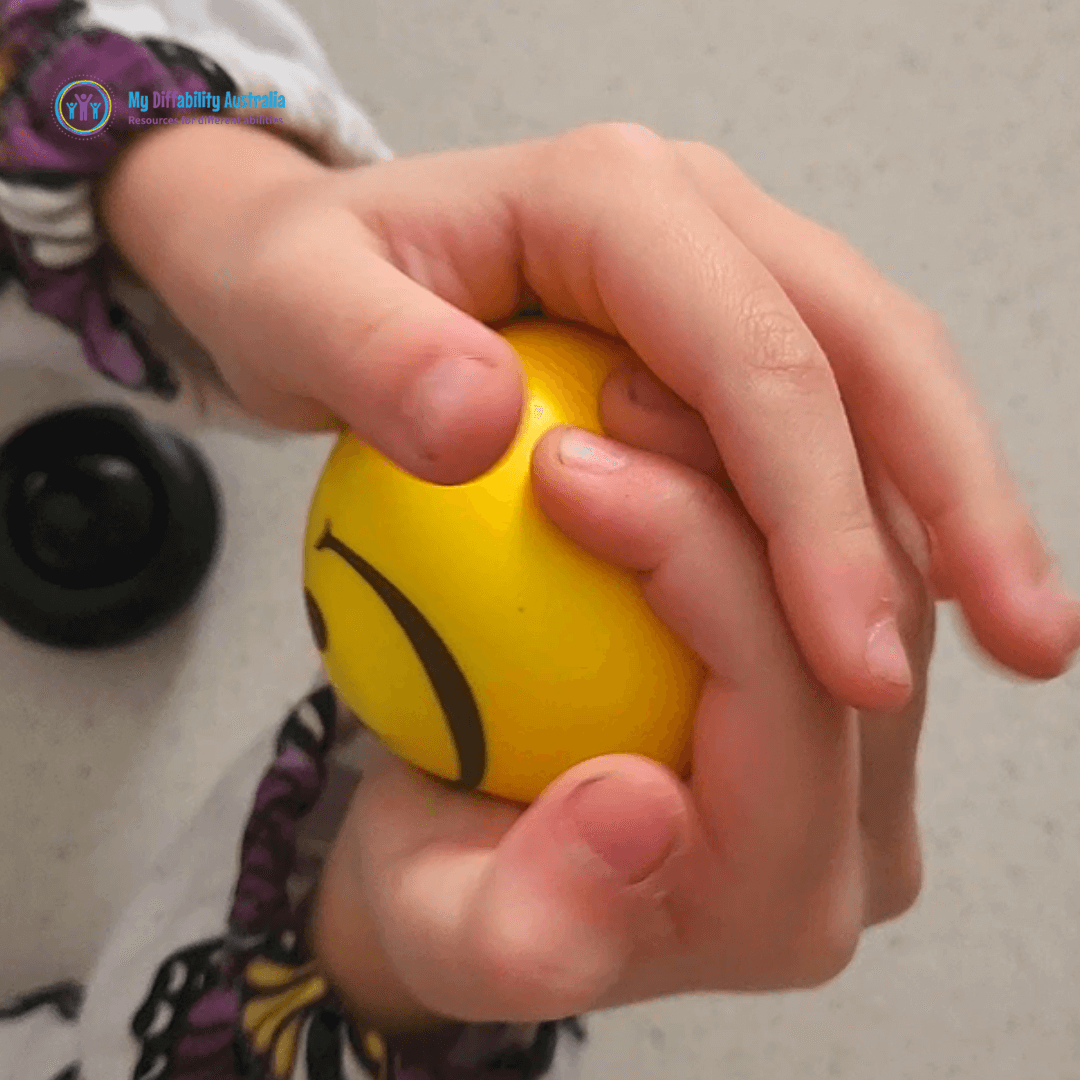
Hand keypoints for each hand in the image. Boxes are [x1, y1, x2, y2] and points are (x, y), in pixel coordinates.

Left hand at [98, 122, 1079, 714]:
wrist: (302, 259)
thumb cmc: (293, 282)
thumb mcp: (285, 305)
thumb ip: (367, 356)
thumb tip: (485, 426)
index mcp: (614, 197)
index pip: (754, 358)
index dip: (816, 513)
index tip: (851, 658)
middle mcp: (696, 218)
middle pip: (868, 351)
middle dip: (955, 501)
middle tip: (1031, 644)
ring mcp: (717, 270)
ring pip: (877, 380)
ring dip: (954, 506)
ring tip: (1022, 632)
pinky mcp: (714, 332)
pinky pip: (825, 414)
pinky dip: (884, 503)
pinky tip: (913, 592)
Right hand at [309, 368, 932, 1030]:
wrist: (479, 860)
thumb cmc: (455, 891)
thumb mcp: (443, 930)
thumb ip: (531, 924)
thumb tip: (635, 813)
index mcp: (784, 903)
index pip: (787, 698)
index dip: (694, 559)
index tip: (563, 466)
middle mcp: (863, 838)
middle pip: (858, 621)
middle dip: (742, 480)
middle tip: (606, 392)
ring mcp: (866, 764)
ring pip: (872, 563)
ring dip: (759, 455)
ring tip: (634, 387)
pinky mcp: (838, 701)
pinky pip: (833, 548)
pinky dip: (758, 468)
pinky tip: (674, 407)